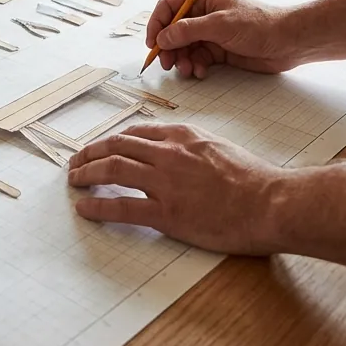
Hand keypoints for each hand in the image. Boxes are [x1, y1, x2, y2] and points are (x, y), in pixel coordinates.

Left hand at [67, 124, 282, 254]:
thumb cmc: (256, 180)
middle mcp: (169, 153)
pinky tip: (84, 208)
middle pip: (117, 145)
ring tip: (73, 180)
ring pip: (113, 169)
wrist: (272, 203)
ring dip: (87, 173)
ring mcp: (166, 182)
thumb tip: (180, 153)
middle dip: (91, 152)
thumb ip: (195, 147)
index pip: (137, 132)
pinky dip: (98, 206)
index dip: (113, 140)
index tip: (103, 147)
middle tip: (76, 161)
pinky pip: (122, 206)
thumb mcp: (221, 147)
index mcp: (184, 136)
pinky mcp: (167, 213)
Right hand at [147, 0, 304, 76]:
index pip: (169, 6)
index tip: (153, 43)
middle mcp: (205, 13)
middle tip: (167, 63)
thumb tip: (163, 37)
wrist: (289, 42)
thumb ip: (188, 30)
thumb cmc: (259, 25)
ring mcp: (212, 32)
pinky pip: (198, 58)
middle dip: (168, 47)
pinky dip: (195, 66)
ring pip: (184, 46)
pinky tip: (200, 72)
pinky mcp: (219, 50)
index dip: (157, 23)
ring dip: (181, 59)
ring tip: (186, 70)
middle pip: (174, 29)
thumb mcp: (220, 25)